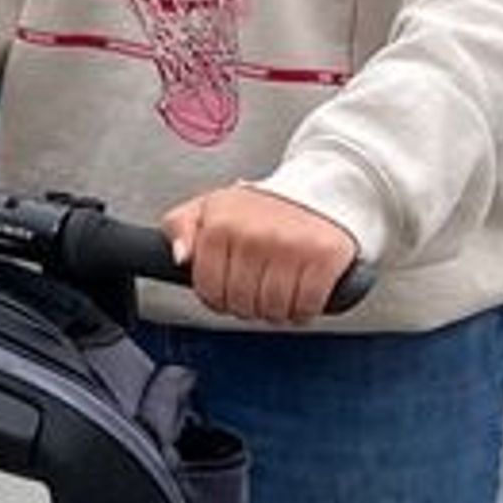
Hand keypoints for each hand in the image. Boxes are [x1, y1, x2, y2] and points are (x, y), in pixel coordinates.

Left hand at [161, 182, 359, 322]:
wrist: (316, 191)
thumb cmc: (259, 208)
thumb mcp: (208, 207)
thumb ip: (179, 227)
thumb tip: (179, 256)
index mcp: (221, 225)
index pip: (209, 290)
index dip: (218, 299)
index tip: (227, 292)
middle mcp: (254, 235)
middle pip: (241, 304)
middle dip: (247, 305)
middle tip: (255, 291)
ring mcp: (290, 247)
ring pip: (272, 310)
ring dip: (275, 310)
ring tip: (277, 291)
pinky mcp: (324, 258)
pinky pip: (306, 307)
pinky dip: (303, 310)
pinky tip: (300, 294)